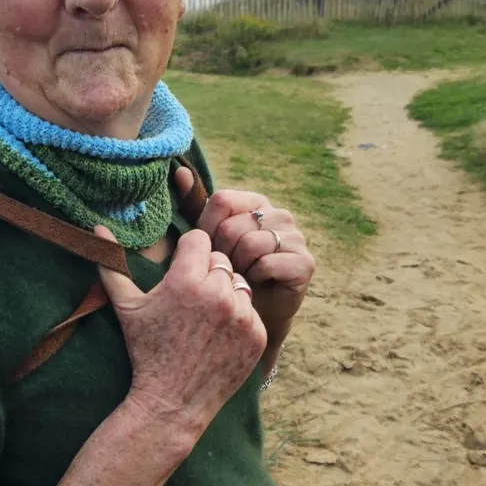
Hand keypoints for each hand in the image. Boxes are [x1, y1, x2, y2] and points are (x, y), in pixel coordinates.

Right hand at [95, 224, 266, 445]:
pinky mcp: (257, 334)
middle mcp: (217, 293)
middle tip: (190, 303)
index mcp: (186, 280)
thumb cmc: (145, 351)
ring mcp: (241, 315)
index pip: (200, 239)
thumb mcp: (126, 307)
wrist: (171, 403)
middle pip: (220, 260)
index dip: (188, 254)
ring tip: (204, 320)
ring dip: (225, 294)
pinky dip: (239, 319)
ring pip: (239, 283)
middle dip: (206, 274)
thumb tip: (95, 226)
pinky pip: (251, 309)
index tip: (179, 273)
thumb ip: (112, 264)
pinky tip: (218, 336)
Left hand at [176, 168, 314, 355]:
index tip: (211, 250)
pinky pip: (267, 263)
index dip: (207, 229)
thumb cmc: (227, 273)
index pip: (221, 201)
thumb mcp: (206, 238)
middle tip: (229, 269)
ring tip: (243, 276)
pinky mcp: (305, 263)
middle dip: (222, 254)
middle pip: (233, 225)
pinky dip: (255, 278)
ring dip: (238, 268)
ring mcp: (296, 237)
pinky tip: (259, 284)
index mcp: (256, 203)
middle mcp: (280, 215)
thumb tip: (179, 171)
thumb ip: (193, 205)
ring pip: (250, 244)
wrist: (252, 314)